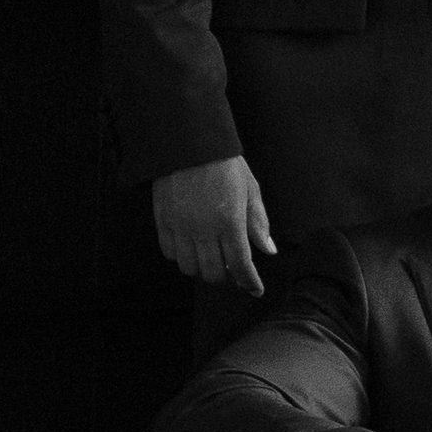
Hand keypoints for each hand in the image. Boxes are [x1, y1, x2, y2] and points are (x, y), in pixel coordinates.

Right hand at [153, 154, 277, 294]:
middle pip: (213, 273)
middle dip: (227, 280)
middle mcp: (203, 229)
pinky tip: (192, 250)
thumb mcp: (250, 189)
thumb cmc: (224, 163)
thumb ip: (258, 222)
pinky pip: (169, 252)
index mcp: (230, 221)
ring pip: (189, 267)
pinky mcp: (162, 221)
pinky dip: (181, 258)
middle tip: (235, 276)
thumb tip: (268, 250)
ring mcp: (180, 227)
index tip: (256, 289)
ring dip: (203, 271)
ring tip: (213, 264)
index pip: (241, 265)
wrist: (189, 142)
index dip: (250, 282)